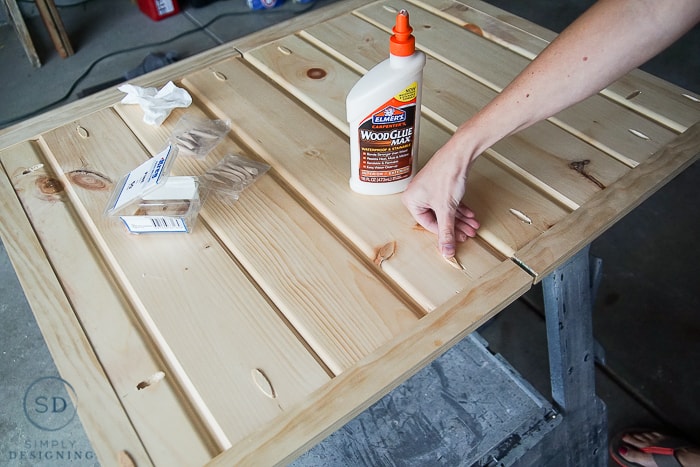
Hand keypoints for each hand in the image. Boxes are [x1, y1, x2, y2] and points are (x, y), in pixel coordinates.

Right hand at [402, 142, 479, 257]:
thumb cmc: (446, 175)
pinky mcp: (439, 184)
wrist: (459, 153)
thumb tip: (446, 251)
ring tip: (473, 225)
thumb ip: (447, 232)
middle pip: (438, 218)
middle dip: (456, 226)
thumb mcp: (447, 209)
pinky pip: (448, 201)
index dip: (445, 233)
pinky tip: (471, 215)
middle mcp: (416, 195)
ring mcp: (428, 189)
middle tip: (469, 233)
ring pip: (445, 210)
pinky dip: (459, 208)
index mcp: (411, 201)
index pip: (428, 224)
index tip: (458, 240)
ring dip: (460, 219)